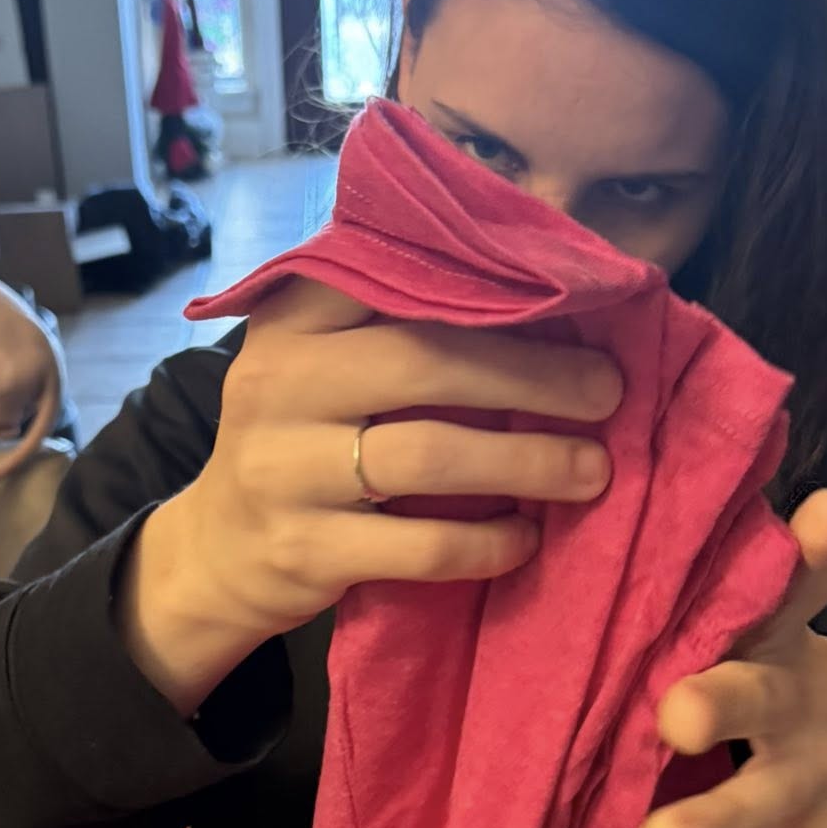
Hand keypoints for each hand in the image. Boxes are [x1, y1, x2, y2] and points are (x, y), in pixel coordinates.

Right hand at [122, 280, 622, 711]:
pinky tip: (526, 537)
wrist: (219, 551)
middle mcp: (278, 383)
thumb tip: (547, 294)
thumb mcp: (321, 363)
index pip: (397, 276)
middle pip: (426, 361)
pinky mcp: (303, 550)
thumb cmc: (304, 442)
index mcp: (291, 319)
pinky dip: (487, 544)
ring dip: (527, 462)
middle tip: (608, 391)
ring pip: (427, 456)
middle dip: (534, 376)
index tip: (578, 301)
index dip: (495, 287)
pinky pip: (419, 545)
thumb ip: (397, 323)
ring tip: (592, 471)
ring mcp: (283, 470)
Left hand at [639, 491, 826, 827]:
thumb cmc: (782, 667)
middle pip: (770, 704)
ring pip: (771, 803)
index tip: (805, 534)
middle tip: (672, 721)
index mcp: (784, 639)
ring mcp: (816, 782)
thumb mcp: (784, 617)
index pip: (791, 598)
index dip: (800, 570)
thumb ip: (791, 570)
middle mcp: (806, 708)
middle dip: (725, 709)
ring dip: (718, 825)